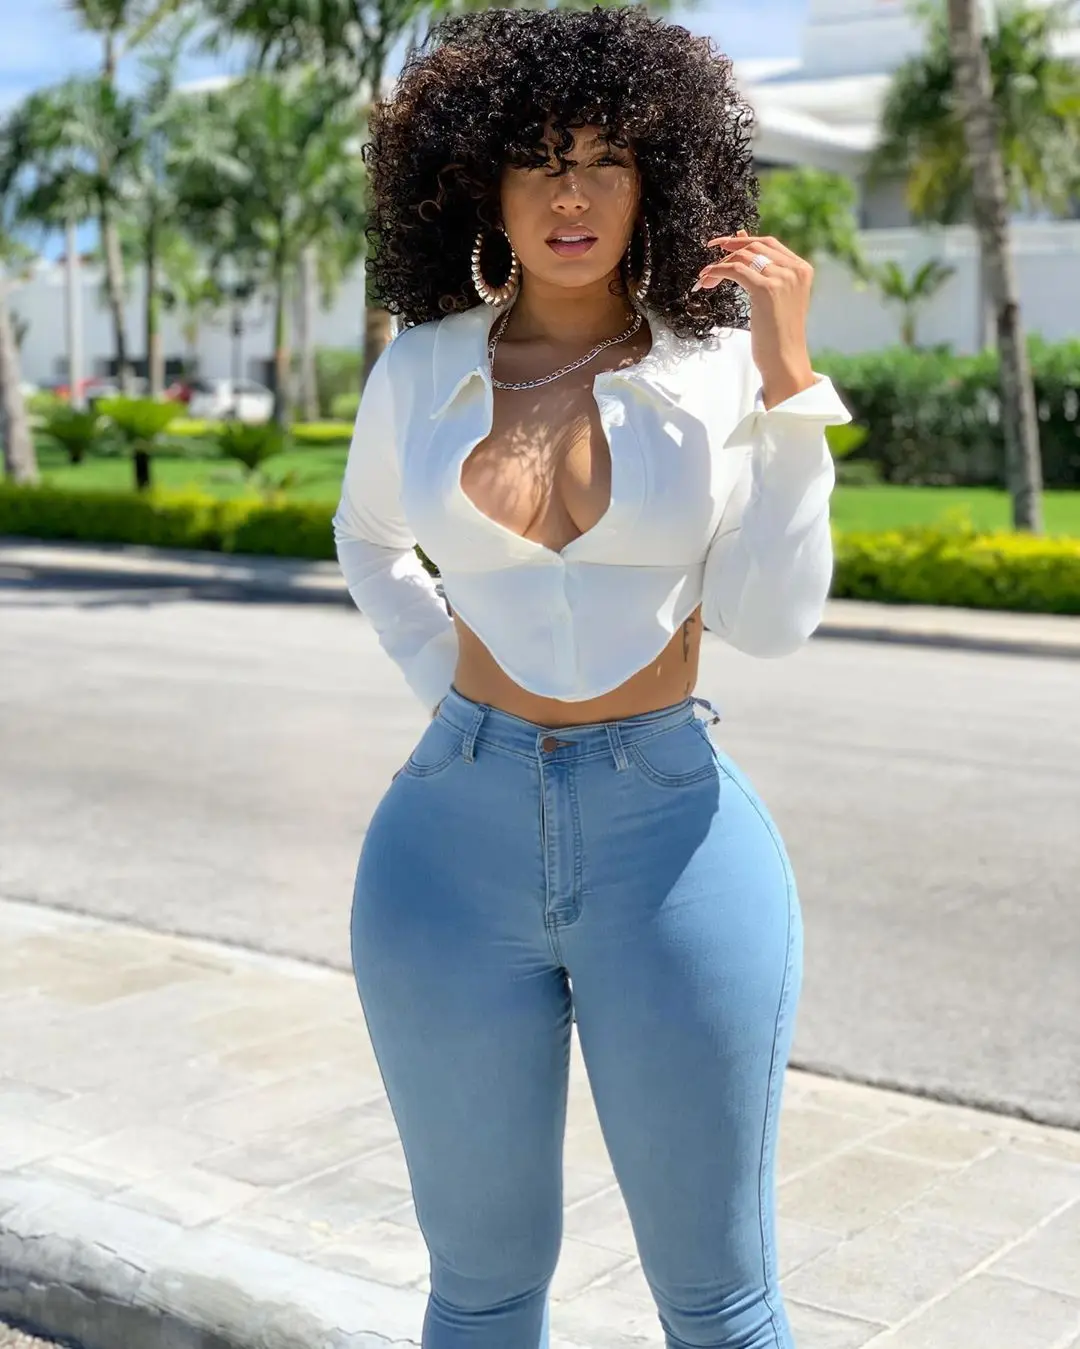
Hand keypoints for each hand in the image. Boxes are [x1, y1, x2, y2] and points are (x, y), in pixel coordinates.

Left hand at [692, 229, 815, 407]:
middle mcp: (794, 269)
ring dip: (719, 265)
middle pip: (755, 247)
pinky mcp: (766, 289)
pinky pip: (736, 270)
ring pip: (743, 257)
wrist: (785, 360)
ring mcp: (782, 278)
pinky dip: (717, 272)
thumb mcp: (774, 296)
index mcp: (802, 269)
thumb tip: (741, 236)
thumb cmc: (778, 335)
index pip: (769, 243)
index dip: (743, 241)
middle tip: (708, 260)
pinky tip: (706, 280)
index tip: (722, 245)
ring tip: (704, 279)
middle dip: (728, 251)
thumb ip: (763, 269)